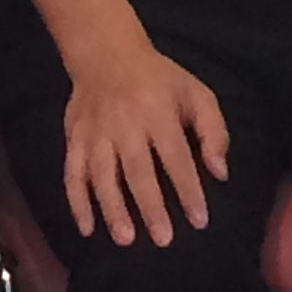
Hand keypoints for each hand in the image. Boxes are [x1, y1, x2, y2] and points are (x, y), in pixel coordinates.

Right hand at [62, 37, 227, 247]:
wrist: (106, 52)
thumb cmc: (159, 80)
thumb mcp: (196, 93)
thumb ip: (214, 131)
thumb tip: (219, 173)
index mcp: (158, 112)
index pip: (175, 156)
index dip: (188, 189)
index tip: (199, 220)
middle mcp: (125, 124)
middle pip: (137, 169)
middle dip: (150, 206)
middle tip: (163, 239)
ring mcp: (96, 132)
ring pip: (102, 174)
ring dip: (112, 207)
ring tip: (125, 238)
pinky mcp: (75, 138)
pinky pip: (72, 172)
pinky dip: (76, 202)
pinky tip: (87, 228)